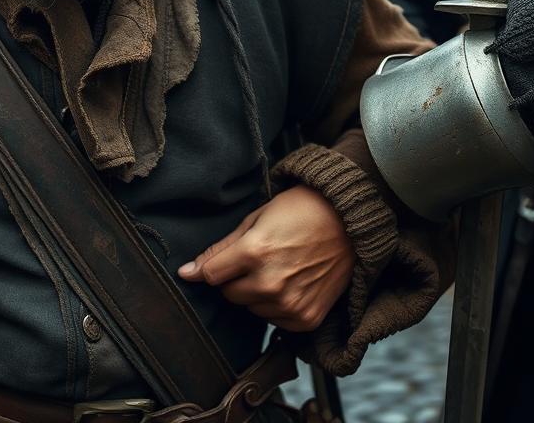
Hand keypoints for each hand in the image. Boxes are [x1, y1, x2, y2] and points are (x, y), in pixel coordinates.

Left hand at [178, 185, 354, 330]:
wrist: (347, 222)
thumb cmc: (299, 213)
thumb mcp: (255, 220)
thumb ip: (220, 250)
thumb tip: (186, 273)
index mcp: (254, 252)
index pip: (211, 276)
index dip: (209, 268)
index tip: (212, 265)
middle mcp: (270, 283)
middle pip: (230, 294)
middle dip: (235, 279)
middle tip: (256, 258)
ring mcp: (290, 304)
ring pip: (251, 309)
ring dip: (256, 293)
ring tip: (277, 267)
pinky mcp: (306, 318)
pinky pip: (275, 321)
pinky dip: (276, 306)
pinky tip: (290, 283)